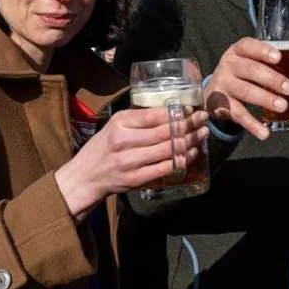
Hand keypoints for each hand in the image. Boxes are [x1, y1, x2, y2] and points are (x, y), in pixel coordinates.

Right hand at [55, 106, 208, 219]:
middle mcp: (124, 141)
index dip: (177, 113)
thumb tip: (170, 110)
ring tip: (201, 134)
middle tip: (203, 120)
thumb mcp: (115, 125)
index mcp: (120, 123)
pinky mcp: (134, 179)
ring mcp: (129, 162)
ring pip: (167, 150)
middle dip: (189, 125)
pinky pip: (164, 168)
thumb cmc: (103, 147)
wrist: (85, 176)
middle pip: (165, 132)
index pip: (154, 116)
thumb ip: (138, 118)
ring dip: (189, 142)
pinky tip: (191, 154)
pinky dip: (181, 161)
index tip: (192, 109)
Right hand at [203, 37, 288, 139]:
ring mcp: (223, 85)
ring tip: (282, 106)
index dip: (263, 50)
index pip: (248, 46)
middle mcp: (228, 65)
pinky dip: (252, 125)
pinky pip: (238, 114)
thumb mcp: (247, 62)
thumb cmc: (239, 74)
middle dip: (272, 79)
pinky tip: (264, 132)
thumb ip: (266, 64)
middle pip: (250, 70)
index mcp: (237, 51)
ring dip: (265, 99)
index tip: (278, 57)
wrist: (211, 93)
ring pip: (245, 91)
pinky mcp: (220, 105)